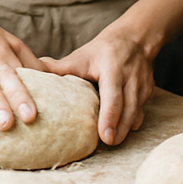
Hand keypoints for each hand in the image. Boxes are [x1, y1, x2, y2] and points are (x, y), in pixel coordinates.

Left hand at [41, 28, 154, 146]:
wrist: (134, 38)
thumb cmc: (103, 50)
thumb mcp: (82, 56)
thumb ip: (60, 67)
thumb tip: (33, 69)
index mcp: (112, 69)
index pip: (113, 96)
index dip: (109, 118)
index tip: (104, 136)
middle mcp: (130, 78)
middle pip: (128, 110)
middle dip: (119, 130)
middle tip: (108, 144)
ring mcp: (142, 86)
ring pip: (137, 113)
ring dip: (125, 129)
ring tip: (113, 141)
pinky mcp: (149, 92)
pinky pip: (142, 112)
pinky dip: (132, 122)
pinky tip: (121, 130)